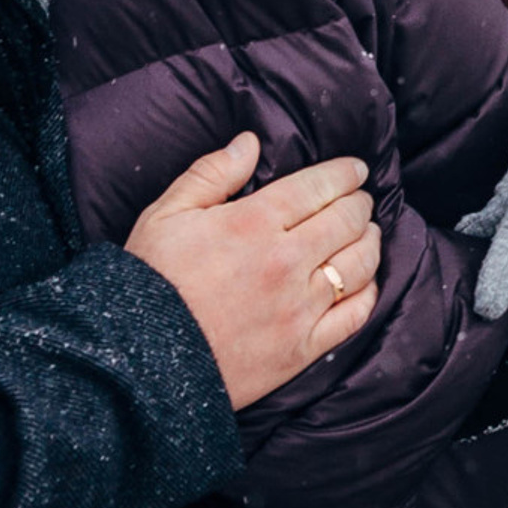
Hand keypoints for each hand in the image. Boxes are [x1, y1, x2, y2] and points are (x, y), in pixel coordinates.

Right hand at [126, 134, 379, 409]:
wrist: (137, 366)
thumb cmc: (148, 284)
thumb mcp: (166, 216)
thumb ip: (211, 173)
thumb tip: (250, 141)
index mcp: (254, 223)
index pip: (320, 186)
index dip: (345, 174)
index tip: (355, 170)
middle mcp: (286, 262)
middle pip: (347, 220)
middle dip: (359, 203)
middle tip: (359, 200)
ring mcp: (298, 307)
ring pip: (359, 263)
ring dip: (370, 241)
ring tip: (366, 232)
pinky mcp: (302, 348)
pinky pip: (355, 314)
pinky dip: (368, 291)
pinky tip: (364, 280)